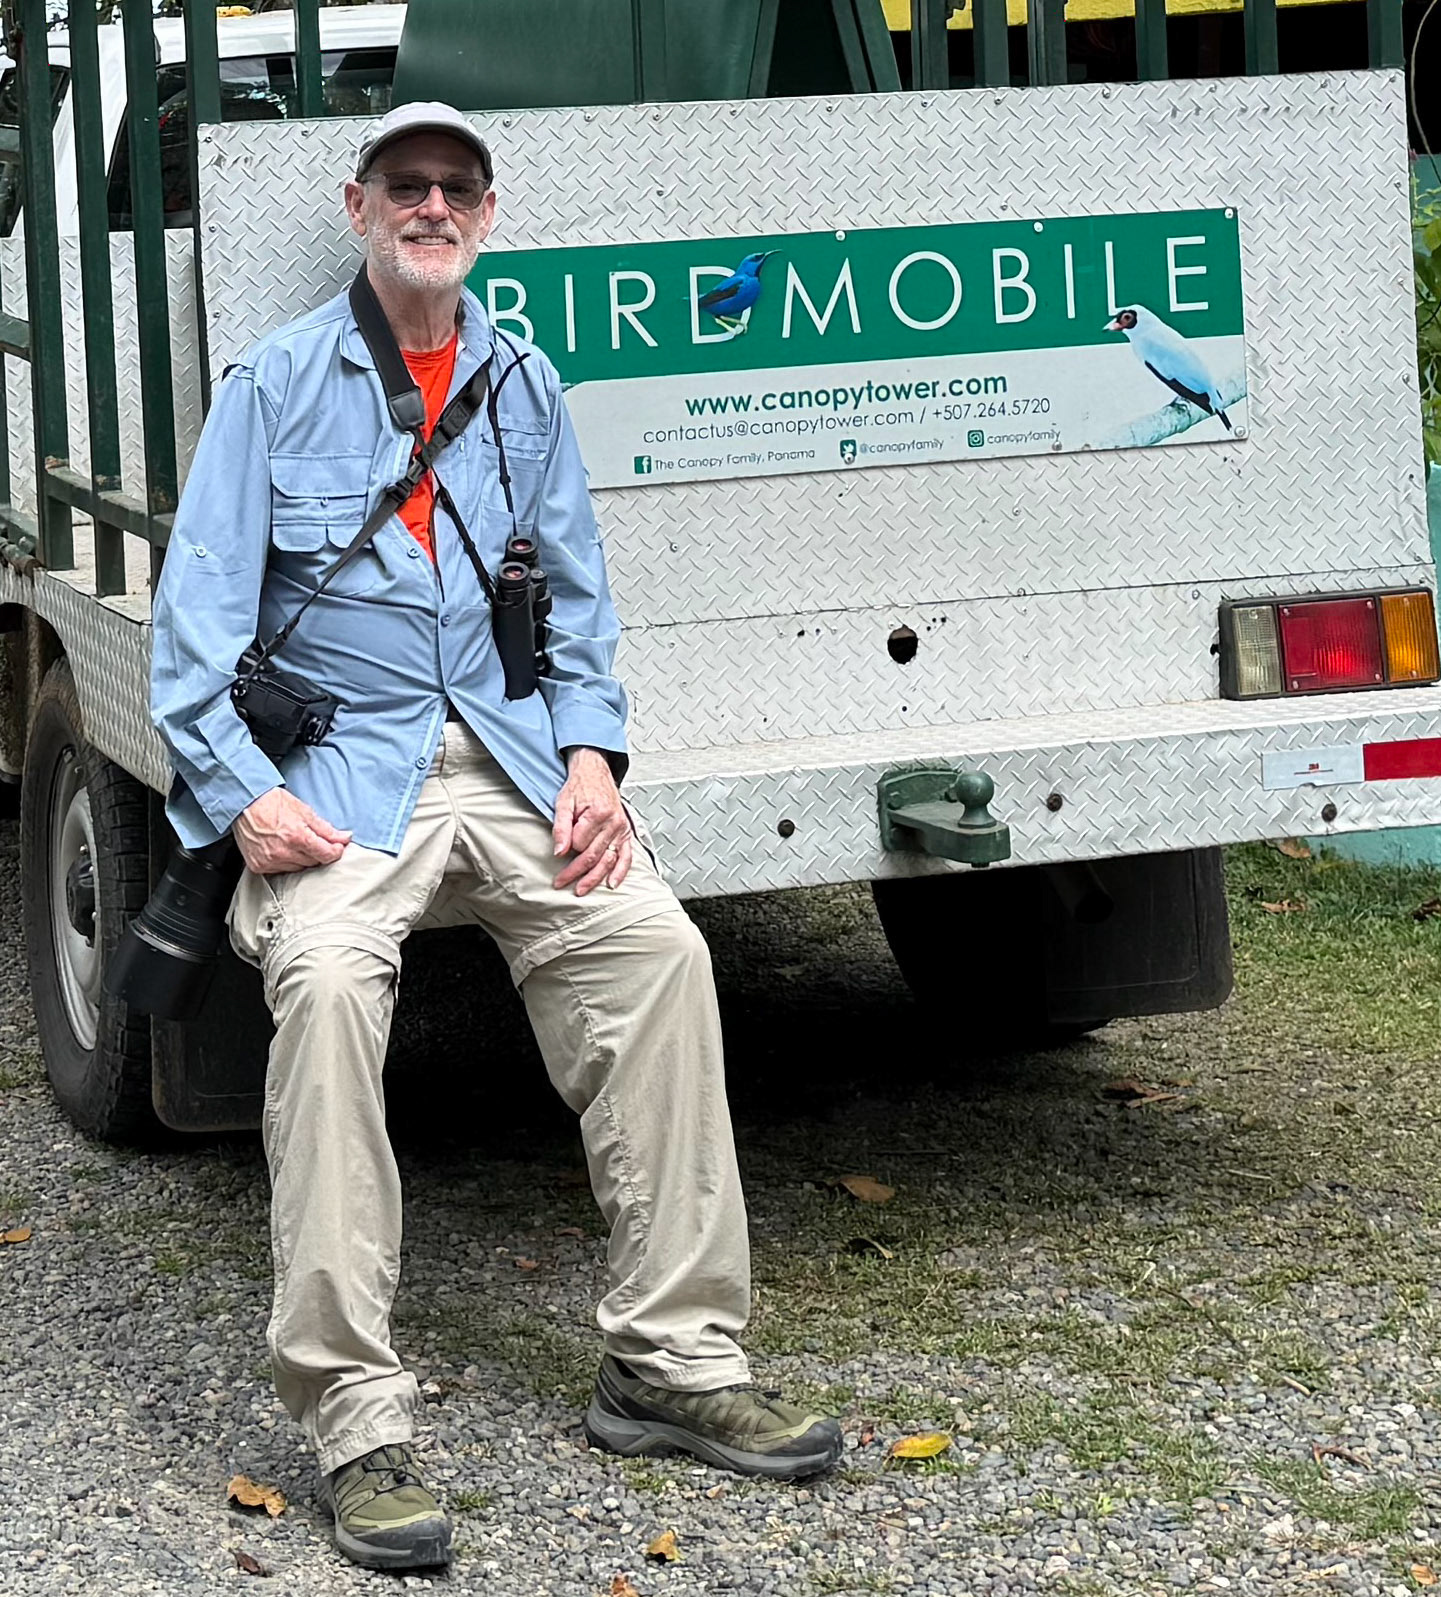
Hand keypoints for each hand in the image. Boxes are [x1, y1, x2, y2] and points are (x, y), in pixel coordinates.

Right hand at [234, 787, 351, 874]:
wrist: (245, 804)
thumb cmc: (273, 804)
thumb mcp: (304, 811)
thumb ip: (326, 829)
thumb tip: (345, 838)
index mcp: (297, 837)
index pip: (326, 855)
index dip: (335, 851)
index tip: (337, 846)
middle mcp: (283, 852)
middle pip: (313, 862)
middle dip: (318, 852)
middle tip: (313, 840)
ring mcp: (269, 861)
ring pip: (298, 869)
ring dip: (302, 859)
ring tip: (294, 842)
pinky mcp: (258, 866)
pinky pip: (280, 870)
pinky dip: (285, 862)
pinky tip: (282, 849)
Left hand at [553, 748, 630, 895]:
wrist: (595, 772)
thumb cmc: (579, 786)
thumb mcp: (563, 802)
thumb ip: (561, 828)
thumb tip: (559, 852)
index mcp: (598, 813)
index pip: (579, 843)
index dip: (567, 848)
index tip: (559, 850)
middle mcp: (613, 822)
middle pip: (593, 856)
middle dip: (575, 872)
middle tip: (560, 883)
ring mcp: (622, 829)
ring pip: (608, 860)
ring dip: (594, 878)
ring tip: (581, 889)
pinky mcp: (626, 833)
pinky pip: (626, 856)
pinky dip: (620, 872)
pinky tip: (612, 883)